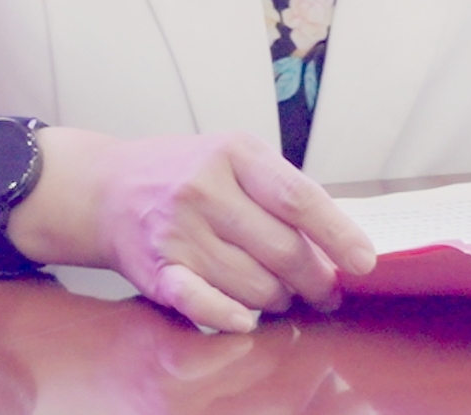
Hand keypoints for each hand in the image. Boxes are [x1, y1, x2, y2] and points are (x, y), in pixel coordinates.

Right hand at [19, 127, 377, 333]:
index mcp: (234, 153)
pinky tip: (245, 318)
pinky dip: (230, 315)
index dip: (337, 234)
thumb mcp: (234, 158)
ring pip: (253, 284)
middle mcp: (204, 188)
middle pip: (281, 250)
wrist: (106, 187)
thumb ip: (283, 192)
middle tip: (323, 291)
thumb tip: (338, 243)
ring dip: (276, 299)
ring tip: (278, 294)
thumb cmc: (184, 174)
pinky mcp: (156, 267)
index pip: (299, 198)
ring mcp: (177, 229)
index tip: (364, 262)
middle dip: (312, 280)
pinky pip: (202, 301)